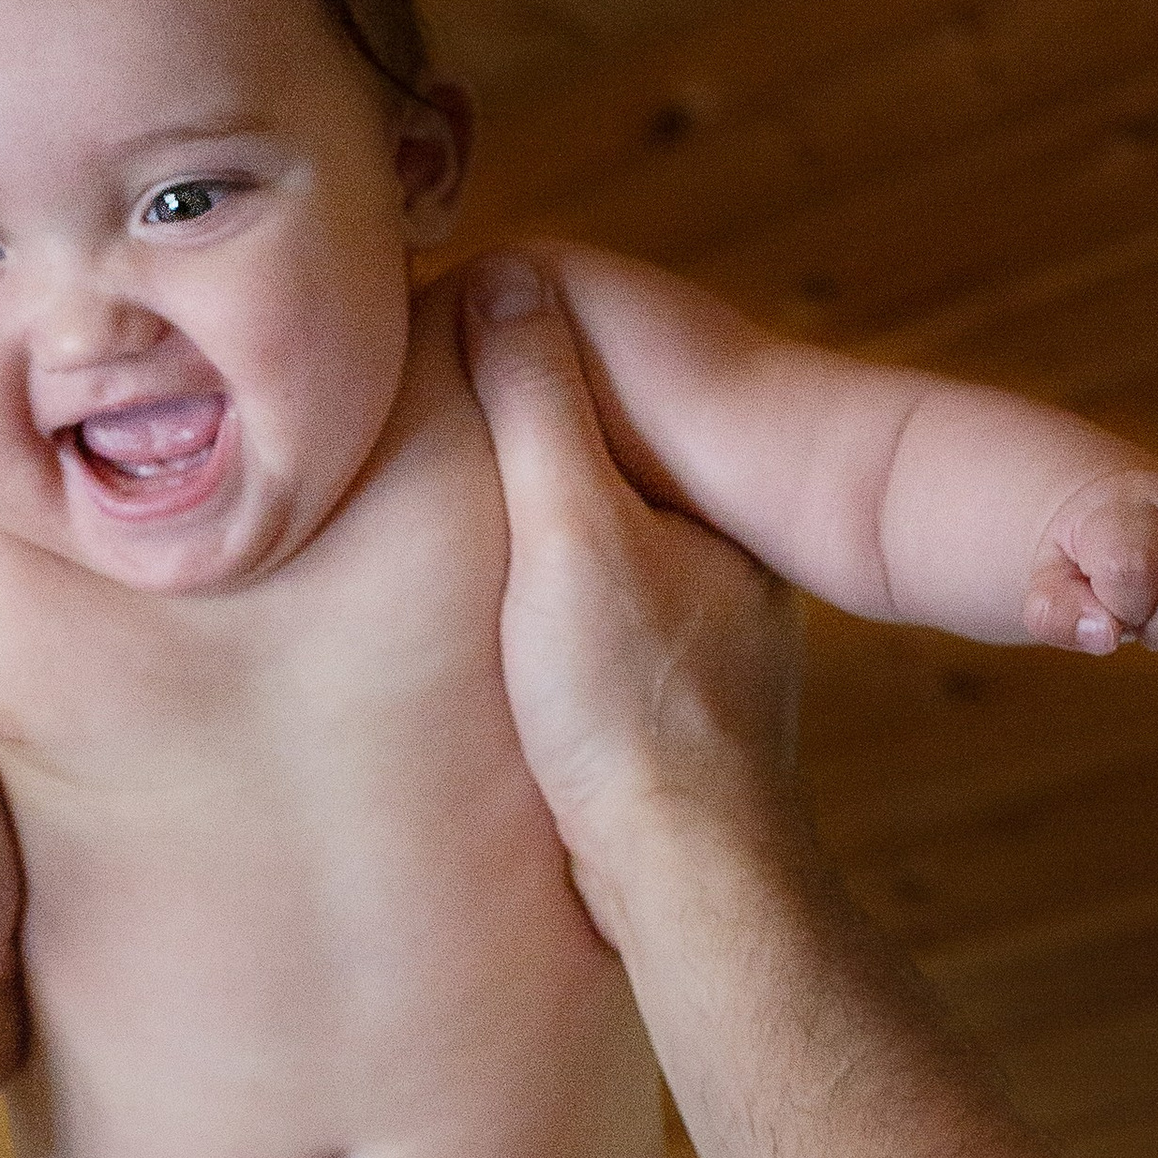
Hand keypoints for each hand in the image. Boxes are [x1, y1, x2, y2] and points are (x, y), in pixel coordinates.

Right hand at [464, 255, 805, 943]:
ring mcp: (713, 645)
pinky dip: (551, 616)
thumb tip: (505, 277)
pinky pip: (603, 628)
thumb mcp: (568, 533)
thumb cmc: (630, 713)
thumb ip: (540, 410)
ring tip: (451, 535)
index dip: (524, 366)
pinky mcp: (681, 714)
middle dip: (526, 454)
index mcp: (715, 499)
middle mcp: (730, 564)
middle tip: (427, 436)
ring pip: (605, 556)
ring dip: (536, 544)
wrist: (686, 881)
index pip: (612, 391)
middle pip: (607, 473)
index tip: (438, 353)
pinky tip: (503, 637)